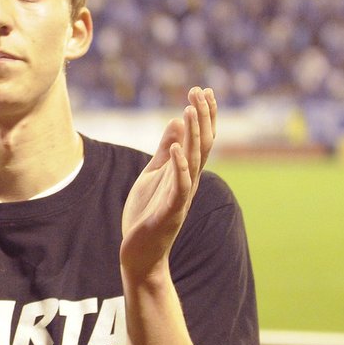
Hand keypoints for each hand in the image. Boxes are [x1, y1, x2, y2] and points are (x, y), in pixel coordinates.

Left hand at [120, 87, 216, 278]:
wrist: (141, 254)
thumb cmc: (147, 215)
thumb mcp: (153, 175)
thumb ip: (164, 151)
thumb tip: (175, 121)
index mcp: (185, 173)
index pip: (200, 139)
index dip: (203, 115)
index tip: (202, 90)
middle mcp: (189, 182)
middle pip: (202, 145)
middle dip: (202, 117)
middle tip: (201, 91)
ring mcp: (182, 196)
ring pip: (194, 161)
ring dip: (193, 135)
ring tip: (189, 109)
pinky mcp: (171, 211)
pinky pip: (179, 186)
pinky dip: (180, 166)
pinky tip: (177, 148)